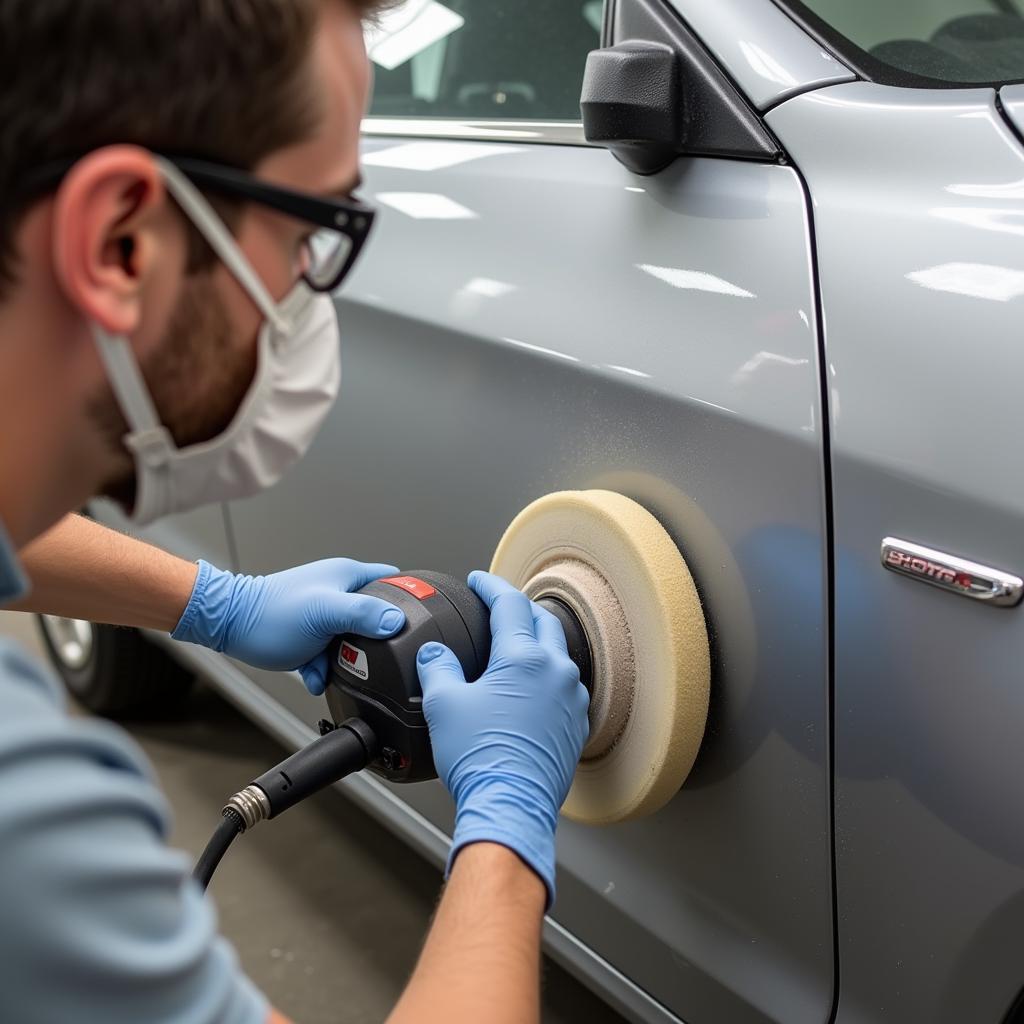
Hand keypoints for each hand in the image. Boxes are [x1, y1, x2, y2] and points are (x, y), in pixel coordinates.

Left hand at [171, 559, 405, 694]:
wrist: (229, 627)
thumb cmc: (269, 614)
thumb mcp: (324, 613)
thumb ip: (363, 615)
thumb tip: (396, 621)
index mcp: (348, 576)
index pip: (394, 580)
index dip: (409, 599)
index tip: (417, 622)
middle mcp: (340, 593)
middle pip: (377, 618)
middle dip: (375, 643)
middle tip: (368, 657)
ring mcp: (326, 615)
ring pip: (355, 643)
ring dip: (348, 661)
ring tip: (333, 668)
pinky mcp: (313, 636)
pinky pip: (333, 656)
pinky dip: (326, 669)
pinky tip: (315, 674)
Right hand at [416, 571, 589, 907]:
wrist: (510, 807)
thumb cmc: (480, 759)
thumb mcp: (443, 704)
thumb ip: (437, 667)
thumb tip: (434, 654)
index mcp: (525, 658)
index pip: (509, 604)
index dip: (490, 586)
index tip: (479, 581)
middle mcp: (556, 672)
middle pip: (541, 621)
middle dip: (518, 609)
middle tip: (498, 607)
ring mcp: (571, 699)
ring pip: (558, 654)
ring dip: (537, 642)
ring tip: (514, 647)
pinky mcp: (576, 725)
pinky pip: (564, 686)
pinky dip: (546, 676)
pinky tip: (530, 688)